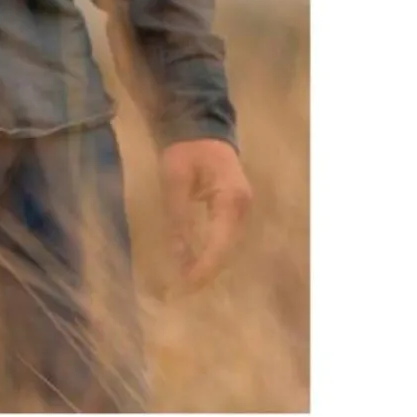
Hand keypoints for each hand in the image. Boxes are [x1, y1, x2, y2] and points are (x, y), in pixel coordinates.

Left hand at [158, 137, 252, 292]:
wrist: (198, 124)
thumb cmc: (185, 149)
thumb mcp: (174, 181)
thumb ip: (178, 219)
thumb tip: (178, 258)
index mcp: (232, 200)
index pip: (220, 246)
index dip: (203, 270)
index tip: (183, 288)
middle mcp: (242, 208)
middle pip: (227, 250)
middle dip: (206, 272)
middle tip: (181, 292)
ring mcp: (241, 208)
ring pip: (227, 246)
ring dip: (209, 264)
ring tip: (185, 283)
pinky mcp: (233, 208)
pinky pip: (224, 237)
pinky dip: (211, 251)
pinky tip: (195, 263)